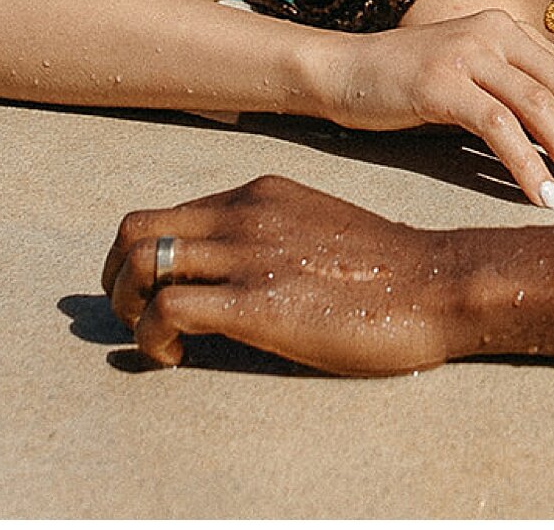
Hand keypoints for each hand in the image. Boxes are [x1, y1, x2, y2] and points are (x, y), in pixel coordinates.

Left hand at [103, 176, 465, 374]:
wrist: (437, 285)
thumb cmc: (388, 271)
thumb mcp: (318, 228)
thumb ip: (272, 235)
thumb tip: (233, 273)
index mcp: (259, 194)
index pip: (168, 213)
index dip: (143, 257)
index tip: (152, 294)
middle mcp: (244, 214)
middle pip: (134, 229)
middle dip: (116, 278)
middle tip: (132, 316)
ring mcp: (248, 254)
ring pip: (140, 262)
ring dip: (125, 309)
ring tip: (153, 340)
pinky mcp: (255, 301)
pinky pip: (166, 308)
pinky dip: (150, 337)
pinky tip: (174, 358)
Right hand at [318, 10, 553, 209]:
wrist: (340, 71)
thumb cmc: (408, 87)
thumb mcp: (473, 81)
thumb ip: (517, 96)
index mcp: (512, 33)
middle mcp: (497, 33)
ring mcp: (468, 53)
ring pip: (542, 108)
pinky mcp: (440, 82)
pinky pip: (498, 126)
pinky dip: (526, 164)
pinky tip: (542, 198)